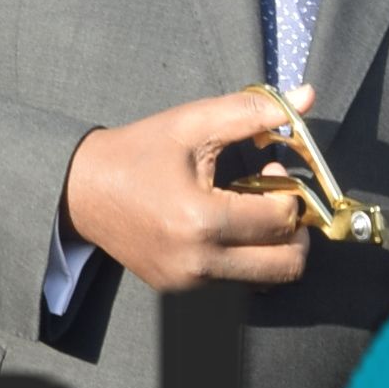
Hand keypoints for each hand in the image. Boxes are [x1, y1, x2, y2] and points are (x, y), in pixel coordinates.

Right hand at [59, 83, 317, 291]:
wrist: (81, 191)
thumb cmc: (138, 153)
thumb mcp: (193, 123)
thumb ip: (253, 110)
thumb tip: (307, 96)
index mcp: (201, 220)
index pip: (281, 220)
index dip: (289, 190)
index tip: (272, 166)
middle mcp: (198, 263)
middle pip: (287, 266)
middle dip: (295, 230)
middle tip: (278, 200)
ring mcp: (188, 283)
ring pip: (265, 279)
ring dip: (273, 246)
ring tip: (249, 211)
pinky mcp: (180, 291)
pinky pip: (235, 282)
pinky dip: (245, 256)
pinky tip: (224, 225)